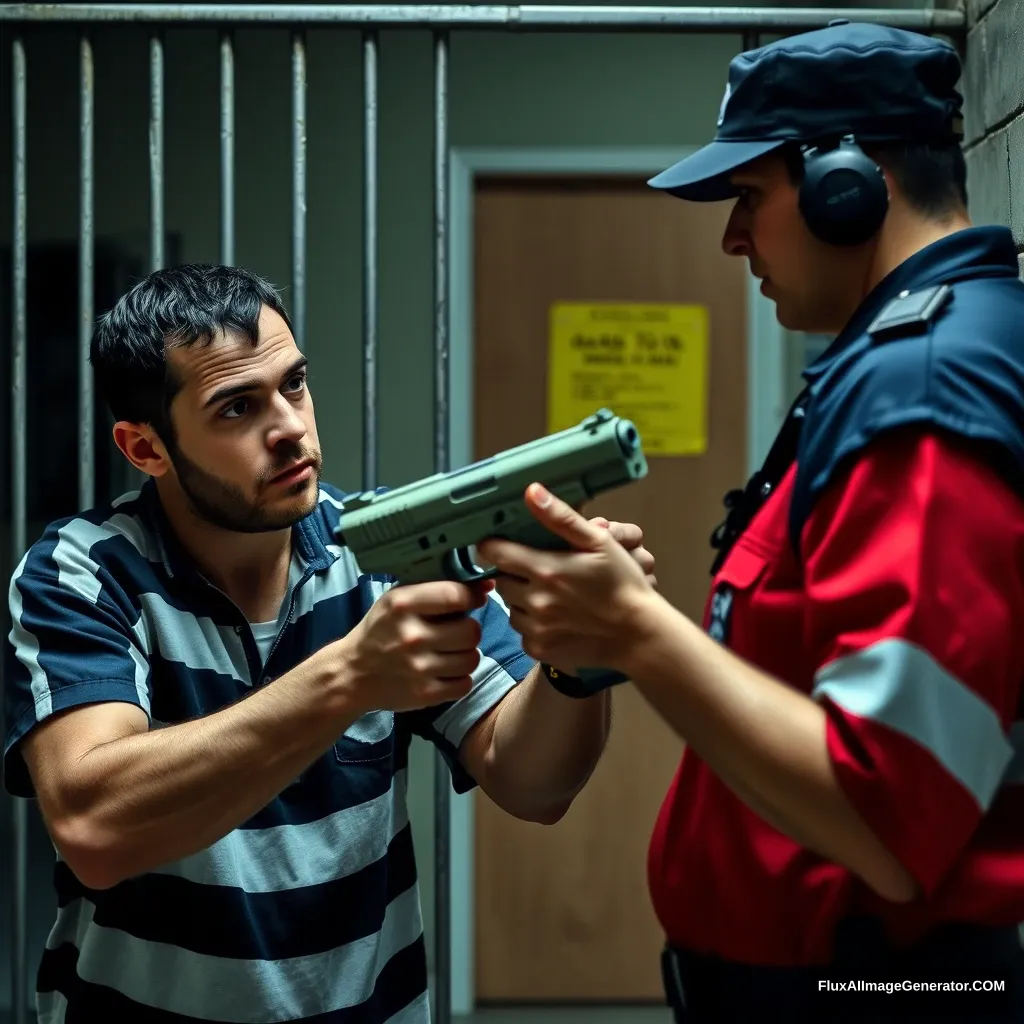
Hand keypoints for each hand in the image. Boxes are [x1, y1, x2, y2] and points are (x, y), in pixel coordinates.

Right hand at [339, 580, 490, 713]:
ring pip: (472, 658)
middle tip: (456, 631)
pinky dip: (459, 678)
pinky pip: (465, 684)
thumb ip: (438, 589)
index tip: (472, 600)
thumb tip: (488, 584)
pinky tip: (445, 671)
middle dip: (468, 629)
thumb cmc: (381, 629)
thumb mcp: (398, 599)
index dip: (472, 597)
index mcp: (403, 605)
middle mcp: (412, 636)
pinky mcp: (425, 694)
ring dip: (465, 654)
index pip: (455, 595)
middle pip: (471, 630)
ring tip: (449, 652)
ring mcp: (419, 668)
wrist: (352, 674)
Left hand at [477, 484, 657, 673]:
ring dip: (522, 599)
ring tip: (550, 595)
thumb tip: (531, 492)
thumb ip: (561, 517)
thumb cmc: (622, 584)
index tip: (501, 544)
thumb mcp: (599, 542)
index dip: (493, 546)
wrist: (639, 634)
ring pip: (511, 607)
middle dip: (513, 573)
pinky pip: (522, 632)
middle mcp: (536, 600)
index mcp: (546, 569)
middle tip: (538, 570)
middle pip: (501, 580)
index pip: (494, 552)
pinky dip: (532, 624)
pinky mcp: (540, 649)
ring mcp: (537, 628)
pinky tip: (555, 618)